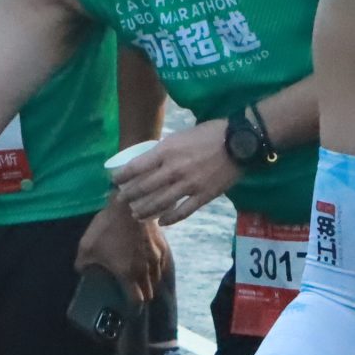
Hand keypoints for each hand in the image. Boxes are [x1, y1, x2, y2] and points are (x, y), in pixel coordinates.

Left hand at [73, 198, 166, 303]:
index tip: (128, 309)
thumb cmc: (106, 227)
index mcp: (128, 274)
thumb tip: (81, 270)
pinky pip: (162, 262)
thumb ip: (83, 264)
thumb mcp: (87, 247)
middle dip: (141, 295)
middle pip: (149, 291)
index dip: (133, 308)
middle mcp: (146, 270)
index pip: (136, 300)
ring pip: (157, 277)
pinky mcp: (162, 245)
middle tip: (132, 293)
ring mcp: (156, 257)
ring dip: (150, 281)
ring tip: (140, 278)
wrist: (129, 203)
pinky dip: (156, 266)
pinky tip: (149, 261)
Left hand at [111, 121, 240, 223]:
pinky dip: (170, 218)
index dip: (122, 176)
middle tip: (121, 200)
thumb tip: (149, 159)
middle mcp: (174, 169)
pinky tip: (162, 222)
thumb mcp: (181, 135)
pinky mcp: (203, 196)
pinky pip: (183, 212)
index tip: (114, 181)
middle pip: (144, 188)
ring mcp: (189, 185)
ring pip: (160, 203)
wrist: (240, 142)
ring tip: (136, 214)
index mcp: (167, 151)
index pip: (136, 167)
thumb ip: (165, 149)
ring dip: (145, 210)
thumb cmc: (211, 133)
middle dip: (129, 196)